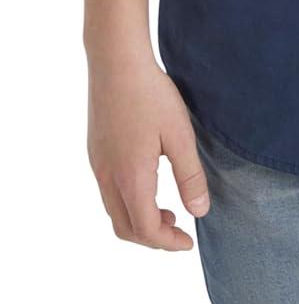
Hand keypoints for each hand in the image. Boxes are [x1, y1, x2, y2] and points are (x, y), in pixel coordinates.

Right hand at [86, 49, 210, 249]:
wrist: (116, 60)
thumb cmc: (150, 94)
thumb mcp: (179, 135)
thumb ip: (190, 176)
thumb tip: (199, 211)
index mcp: (130, 177)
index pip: (145, 229)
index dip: (168, 243)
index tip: (188, 240)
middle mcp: (108, 176)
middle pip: (125, 228)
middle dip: (152, 237)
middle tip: (178, 228)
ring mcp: (97, 163)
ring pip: (114, 210)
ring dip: (139, 219)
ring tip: (166, 208)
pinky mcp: (95, 150)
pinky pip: (108, 191)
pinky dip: (128, 200)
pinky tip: (148, 179)